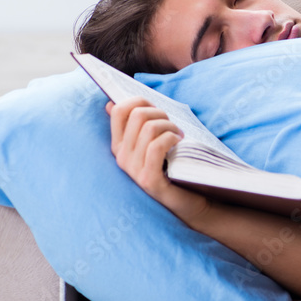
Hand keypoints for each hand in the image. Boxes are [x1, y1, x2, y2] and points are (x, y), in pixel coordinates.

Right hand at [106, 97, 212, 227]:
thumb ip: (135, 126)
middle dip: (160, 113)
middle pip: (138, 115)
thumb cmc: (173, 167)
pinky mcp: (149, 180)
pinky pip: (156, 147)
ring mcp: (133, 170)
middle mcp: (122, 158)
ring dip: (170, 126)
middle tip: (173, 125)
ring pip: (150, 128)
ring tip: (179, 136)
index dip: (140, 101)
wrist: (190, 200)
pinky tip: (179, 142)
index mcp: (119, 146)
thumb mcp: (151, 143)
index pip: (119, 110)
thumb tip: (111, 104)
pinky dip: (171, 138)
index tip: (156, 109)